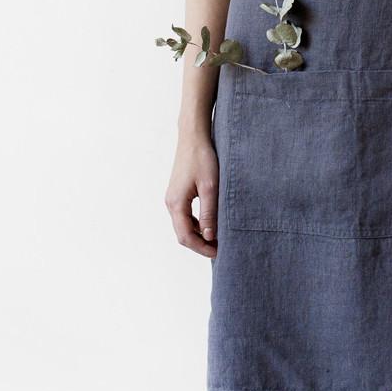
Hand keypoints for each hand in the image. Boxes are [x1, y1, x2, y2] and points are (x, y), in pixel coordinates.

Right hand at [165, 134, 219, 257]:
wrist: (193, 137)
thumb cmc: (202, 159)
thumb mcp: (210, 187)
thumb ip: (209, 213)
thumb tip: (209, 236)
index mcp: (176, 204)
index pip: (186, 237)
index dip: (202, 248)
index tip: (218, 253)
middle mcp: (170, 203)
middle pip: (183, 234)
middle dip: (200, 244)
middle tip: (220, 249)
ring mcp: (173, 198)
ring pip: (183, 225)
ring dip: (199, 235)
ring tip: (218, 238)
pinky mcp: (178, 193)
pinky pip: (185, 216)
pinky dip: (196, 224)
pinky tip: (211, 223)